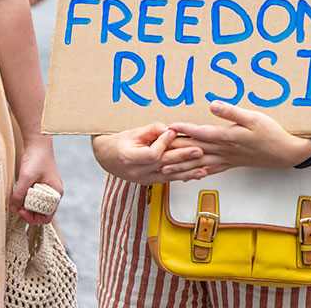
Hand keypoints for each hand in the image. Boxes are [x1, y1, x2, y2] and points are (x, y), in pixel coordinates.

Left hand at [10, 137, 62, 224]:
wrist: (37, 142)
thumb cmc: (36, 158)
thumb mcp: (26, 177)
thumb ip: (19, 194)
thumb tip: (13, 209)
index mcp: (55, 192)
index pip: (47, 216)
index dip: (33, 218)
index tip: (21, 211)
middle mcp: (52, 193)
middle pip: (40, 213)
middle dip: (28, 212)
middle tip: (17, 206)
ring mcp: (46, 189)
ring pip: (35, 205)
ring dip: (25, 206)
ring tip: (17, 199)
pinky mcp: (39, 185)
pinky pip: (32, 198)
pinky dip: (24, 199)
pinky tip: (18, 193)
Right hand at [91, 123, 205, 184]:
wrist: (107, 157)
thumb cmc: (119, 142)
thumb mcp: (133, 132)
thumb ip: (151, 130)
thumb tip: (169, 129)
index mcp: (130, 158)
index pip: (152, 154)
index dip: (163, 144)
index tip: (172, 133)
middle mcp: (137, 172)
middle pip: (163, 165)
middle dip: (183, 157)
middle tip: (198, 150)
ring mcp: (143, 179)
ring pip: (168, 176)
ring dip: (187, 172)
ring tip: (202, 169)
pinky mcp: (150, 181)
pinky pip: (168, 180)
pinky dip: (182, 177)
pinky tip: (194, 175)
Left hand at [169, 101, 310, 173]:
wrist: (285, 153)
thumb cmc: (270, 132)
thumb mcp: (253, 117)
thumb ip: (231, 112)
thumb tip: (212, 105)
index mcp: (228, 137)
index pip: (200, 133)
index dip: (183, 129)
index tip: (168, 126)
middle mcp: (224, 150)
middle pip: (195, 150)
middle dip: (175, 150)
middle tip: (156, 151)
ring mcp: (227, 159)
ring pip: (199, 163)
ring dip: (181, 165)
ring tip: (163, 168)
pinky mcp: (232, 164)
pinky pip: (210, 170)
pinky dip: (197, 173)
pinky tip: (187, 176)